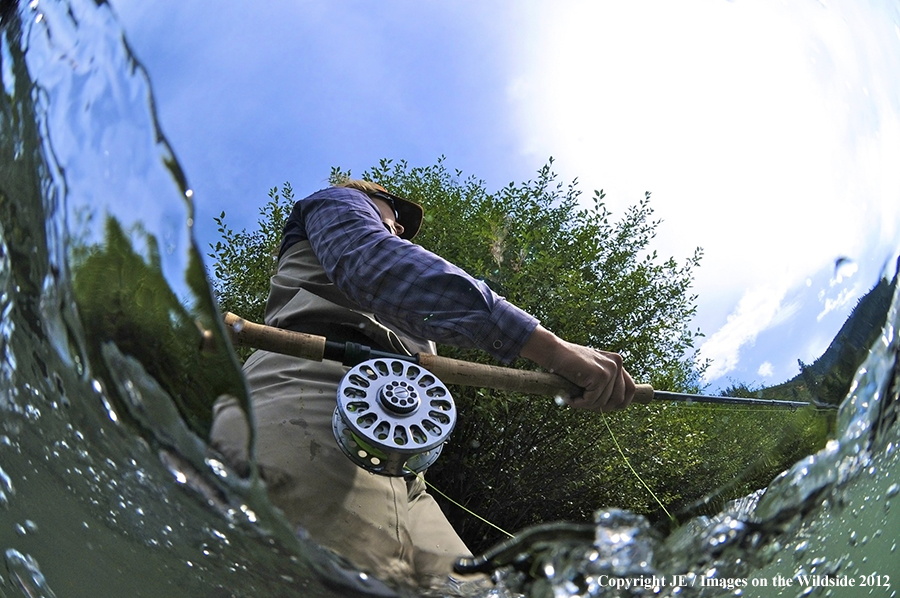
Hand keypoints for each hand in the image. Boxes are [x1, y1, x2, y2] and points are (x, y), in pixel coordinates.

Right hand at [520, 326, 635, 411]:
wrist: (553, 352)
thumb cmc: (568, 365)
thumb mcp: (591, 372)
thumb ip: (605, 383)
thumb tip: (618, 405)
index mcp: (617, 362)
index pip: (630, 389)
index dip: (621, 403)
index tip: (605, 408)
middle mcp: (617, 364)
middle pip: (619, 399)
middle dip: (601, 407)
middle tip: (583, 403)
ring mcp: (610, 369)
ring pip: (603, 402)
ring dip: (586, 405)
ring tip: (573, 397)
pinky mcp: (600, 375)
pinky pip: (592, 400)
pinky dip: (579, 403)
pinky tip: (570, 397)